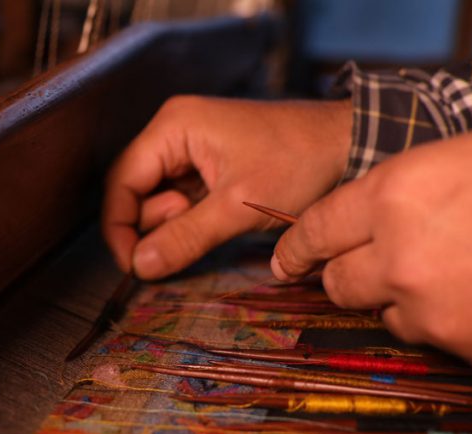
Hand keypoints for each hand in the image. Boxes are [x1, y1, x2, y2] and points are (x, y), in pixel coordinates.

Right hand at [102, 96, 351, 278]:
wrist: (351, 146)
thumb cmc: (300, 162)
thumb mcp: (237, 206)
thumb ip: (184, 238)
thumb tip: (139, 267)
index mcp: (174, 127)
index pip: (122, 182)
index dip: (120, 227)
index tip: (133, 265)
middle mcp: (175, 132)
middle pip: (135, 192)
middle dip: (155, 224)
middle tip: (193, 232)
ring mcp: (192, 150)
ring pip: (158, 201)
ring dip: (176, 224)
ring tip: (217, 220)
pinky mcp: (209, 167)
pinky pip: (181, 202)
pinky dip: (191, 222)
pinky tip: (218, 222)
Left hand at [272, 109, 471, 386]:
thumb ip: (458, 159)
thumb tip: (450, 162)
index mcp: (400, 195)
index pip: (318, 228)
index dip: (297, 246)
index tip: (286, 260)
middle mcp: (401, 261)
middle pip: (339, 284)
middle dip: (345, 277)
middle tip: (363, 270)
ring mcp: (437, 317)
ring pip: (391, 318)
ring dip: (409, 303)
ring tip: (463, 279)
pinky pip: (449, 346)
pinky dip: (463, 329)